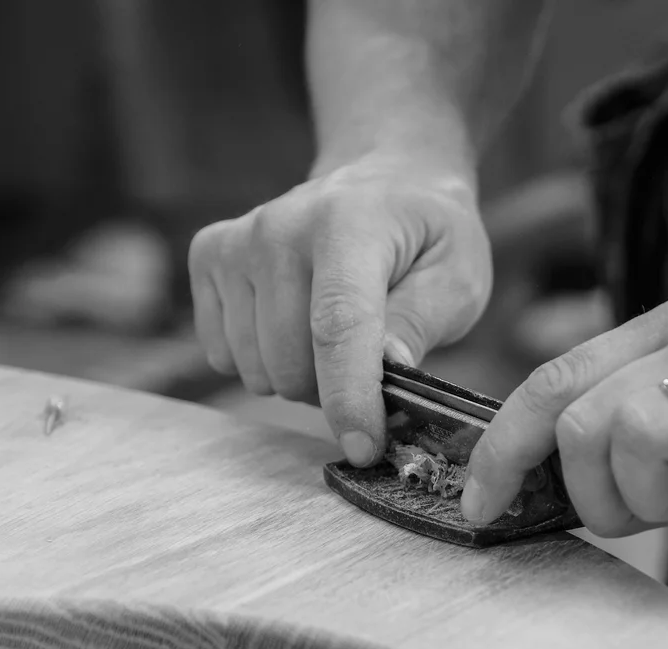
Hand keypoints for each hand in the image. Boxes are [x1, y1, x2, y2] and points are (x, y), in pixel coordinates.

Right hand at [188, 156, 492, 464]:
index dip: (349, 397)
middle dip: (334, 390)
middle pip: (292, 362)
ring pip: (256, 369)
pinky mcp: (209, 256)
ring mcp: (238, 241)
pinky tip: (295, 326)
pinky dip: (262, 361)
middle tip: (371, 363)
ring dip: (300, 378)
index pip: (336, 325)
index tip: (364, 449)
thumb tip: (386, 372)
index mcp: (349, 222)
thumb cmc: (427, 237)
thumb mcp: (457, 276)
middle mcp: (280, 226)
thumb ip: (421, 322)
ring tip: (336, 339)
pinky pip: (222, 355)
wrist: (385, 180)